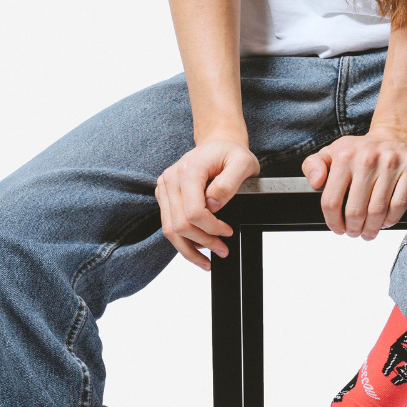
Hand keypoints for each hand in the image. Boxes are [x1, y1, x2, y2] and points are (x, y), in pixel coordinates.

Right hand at [156, 139, 259, 269]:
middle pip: (179, 225)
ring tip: (208, 262)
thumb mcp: (242, 163)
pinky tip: (198, 250)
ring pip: (170, 230)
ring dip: (189, 250)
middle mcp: (171, 179)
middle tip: (222, 251)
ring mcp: (164, 188)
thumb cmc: (230, 154)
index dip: (212, 229)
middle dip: (203, 243)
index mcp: (188, 170)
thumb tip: (214, 205)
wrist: (217, 145)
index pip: (194, 212)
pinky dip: (183, 243)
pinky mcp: (164, 197)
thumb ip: (230, 183)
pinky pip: (169, 226)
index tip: (227, 232)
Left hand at [302, 129, 406, 239]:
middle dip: (353, 229)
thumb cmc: (362, 151)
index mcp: (345, 156)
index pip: (332, 201)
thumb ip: (313, 166)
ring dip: (371, 229)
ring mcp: (391, 163)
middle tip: (354, 232)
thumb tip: (316, 183)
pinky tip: (384, 222)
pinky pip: (399, 205)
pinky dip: (390, 220)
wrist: (398, 134)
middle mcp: (367, 158)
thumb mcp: (332, 152)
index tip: (338, 229)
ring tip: (368, 232)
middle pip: (355, 211)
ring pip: (378, 212)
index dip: (333, 222)